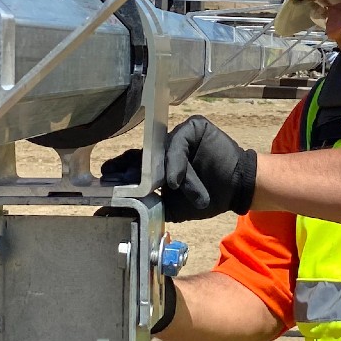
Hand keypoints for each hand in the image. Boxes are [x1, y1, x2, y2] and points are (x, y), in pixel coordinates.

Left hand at [99, 116, 256, 222]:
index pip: (133, 165)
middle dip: (127, 168)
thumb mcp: (171, 207)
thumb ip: (148, 207)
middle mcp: (164, 148)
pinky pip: (178, 142)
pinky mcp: (194, 127)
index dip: (119, 172)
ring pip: (161, 152)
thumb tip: (115, 212)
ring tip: (168, 189)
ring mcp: (178, 136)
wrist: (236, 191)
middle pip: (141, 154)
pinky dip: (176, 162)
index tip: (105, 181)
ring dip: (163, 173)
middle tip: (113, 178)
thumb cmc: (205, 198)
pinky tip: (175, 180)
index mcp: (157, 165)